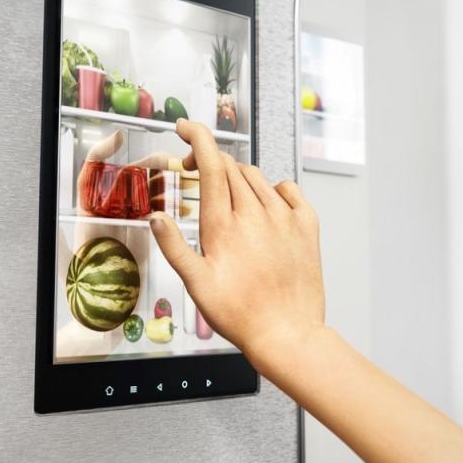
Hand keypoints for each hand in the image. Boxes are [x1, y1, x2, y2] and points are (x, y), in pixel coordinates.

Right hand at [149, 119, 324, 370]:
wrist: (287, 334)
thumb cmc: (239, 314)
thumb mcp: (195, 284)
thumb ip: (173, 246)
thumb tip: (155, 217)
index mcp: (223, 225)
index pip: (211, 163)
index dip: (197, 137)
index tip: (185, 127)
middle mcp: (255, 214)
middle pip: (230, 167)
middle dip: (209, 162)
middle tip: (196, 176)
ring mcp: (284, 217)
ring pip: (256, 177)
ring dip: (237, 177)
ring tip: (228, 201)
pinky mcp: (306, 225)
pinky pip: (288, 189)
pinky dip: (272, 189)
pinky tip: (264, 207)